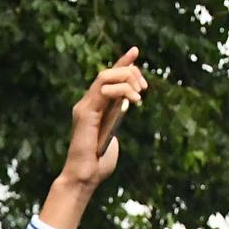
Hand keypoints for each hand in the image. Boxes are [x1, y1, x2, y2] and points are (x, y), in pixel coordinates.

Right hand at [40, 50, 147, 228]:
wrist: (85, 177)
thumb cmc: (99, 165)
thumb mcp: (114, 138)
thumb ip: (117, 121)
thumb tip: (126, 107)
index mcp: (95, 108)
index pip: (108, 78)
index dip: (122, 63)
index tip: (135, 51)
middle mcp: (87, 103)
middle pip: (109, 72)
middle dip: (131, 72)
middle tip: (145, 88)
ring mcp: (84, 106)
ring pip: (106, 76)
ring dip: (127, 79)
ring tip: (140, 94)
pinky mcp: (84, 112)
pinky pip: (104, 90)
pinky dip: (121, 90)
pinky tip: (133, 100)